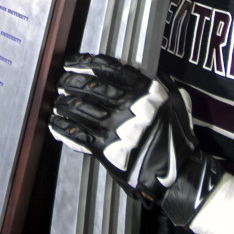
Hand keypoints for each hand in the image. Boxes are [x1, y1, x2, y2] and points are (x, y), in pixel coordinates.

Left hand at [48, 53, 226, 227]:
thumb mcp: (176, 102)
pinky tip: (55, 123)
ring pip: (79, 109)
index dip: (86, 63)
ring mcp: (114, 127)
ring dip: (63, 103)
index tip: (73, 62)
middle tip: (61, 81)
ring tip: (57, 102)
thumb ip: (161, 86)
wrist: (176, 171)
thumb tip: (152, 75)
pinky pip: (77, 134)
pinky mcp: (105, 149)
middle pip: (89, 87)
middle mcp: (126, 106)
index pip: (108, 69)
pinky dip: (63, 127)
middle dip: (70, 82)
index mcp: (143, 91)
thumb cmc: (178, 137)